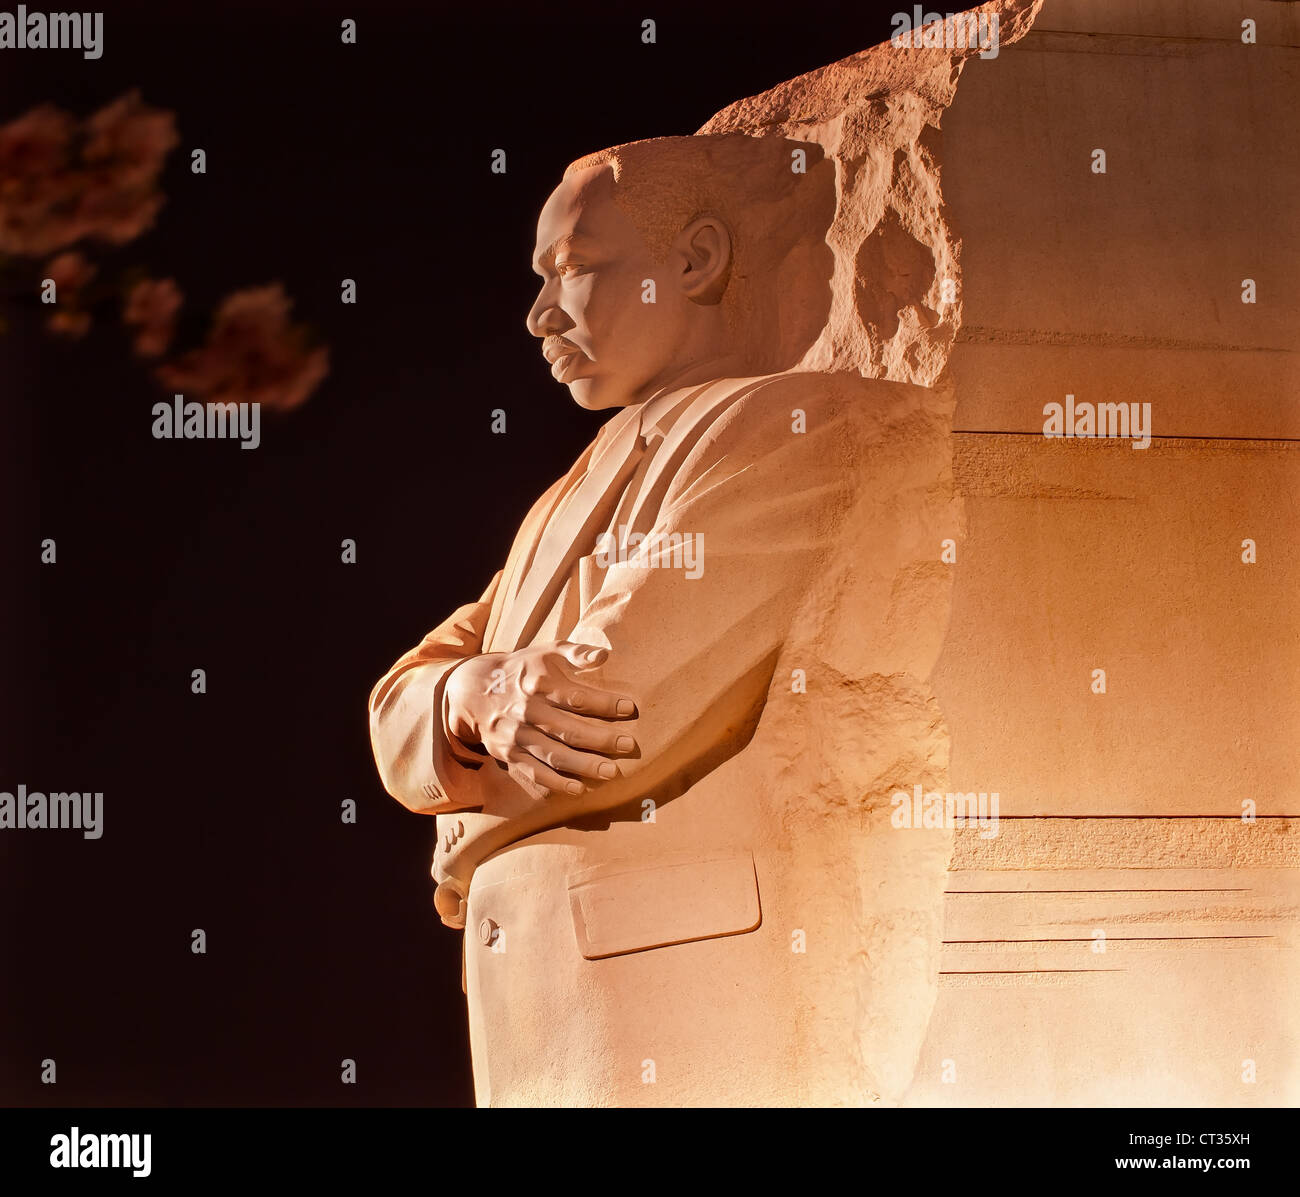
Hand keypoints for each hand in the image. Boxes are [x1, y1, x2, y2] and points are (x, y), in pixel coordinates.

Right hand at [444, 641, 638, 800]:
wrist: (475, 689)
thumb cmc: (524, 669)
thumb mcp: (547, 651)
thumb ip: (577, 652)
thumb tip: (604, 656)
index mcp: (539, 682)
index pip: (576, 697)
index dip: (605, 704)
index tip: (630, 708)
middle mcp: (527, 710)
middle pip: (568, 729)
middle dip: (601, 739)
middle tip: (629, 745)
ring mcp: (516, 734)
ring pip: (554, 754)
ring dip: (584, 765)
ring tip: (612, 772)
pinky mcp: (508, 753)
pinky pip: (535, 772)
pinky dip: (556, 783)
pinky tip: (579, 789)